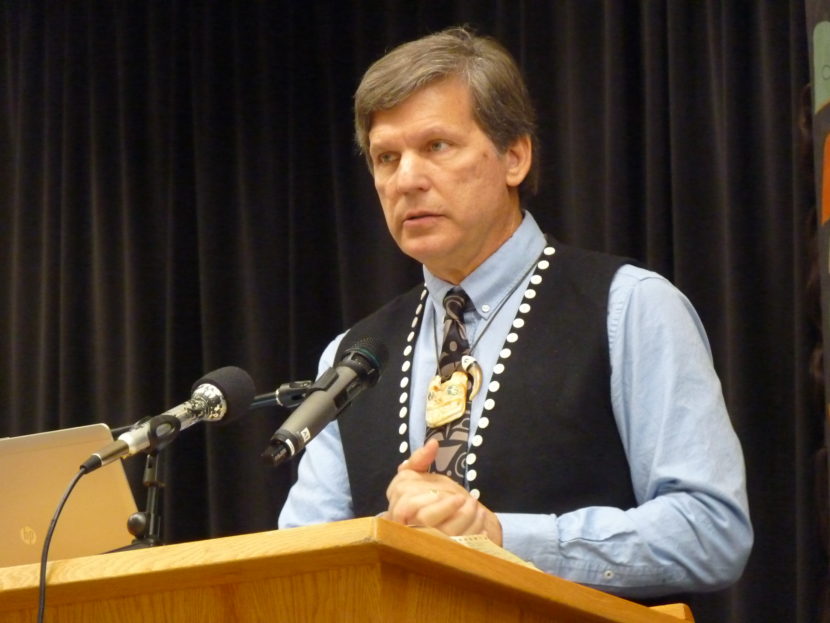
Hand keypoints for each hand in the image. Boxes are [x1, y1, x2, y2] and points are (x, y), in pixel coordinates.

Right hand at [384, 439, 502, 544]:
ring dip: (467, 522)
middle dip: (453, 512)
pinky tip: (482, 528)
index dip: (435, 504)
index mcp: (397, 510)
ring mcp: (422, 544)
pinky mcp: (438, 554)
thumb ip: (419, 460)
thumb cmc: (421, 497)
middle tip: (470, 501)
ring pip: (444, 536)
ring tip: (479, 510)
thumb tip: (433, 443)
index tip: (457, 496)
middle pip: (428, 522)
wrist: (429, 523)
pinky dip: (471, 537)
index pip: (408, 508)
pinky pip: (455, 548)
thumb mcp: (414, 476)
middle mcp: (406, 529)